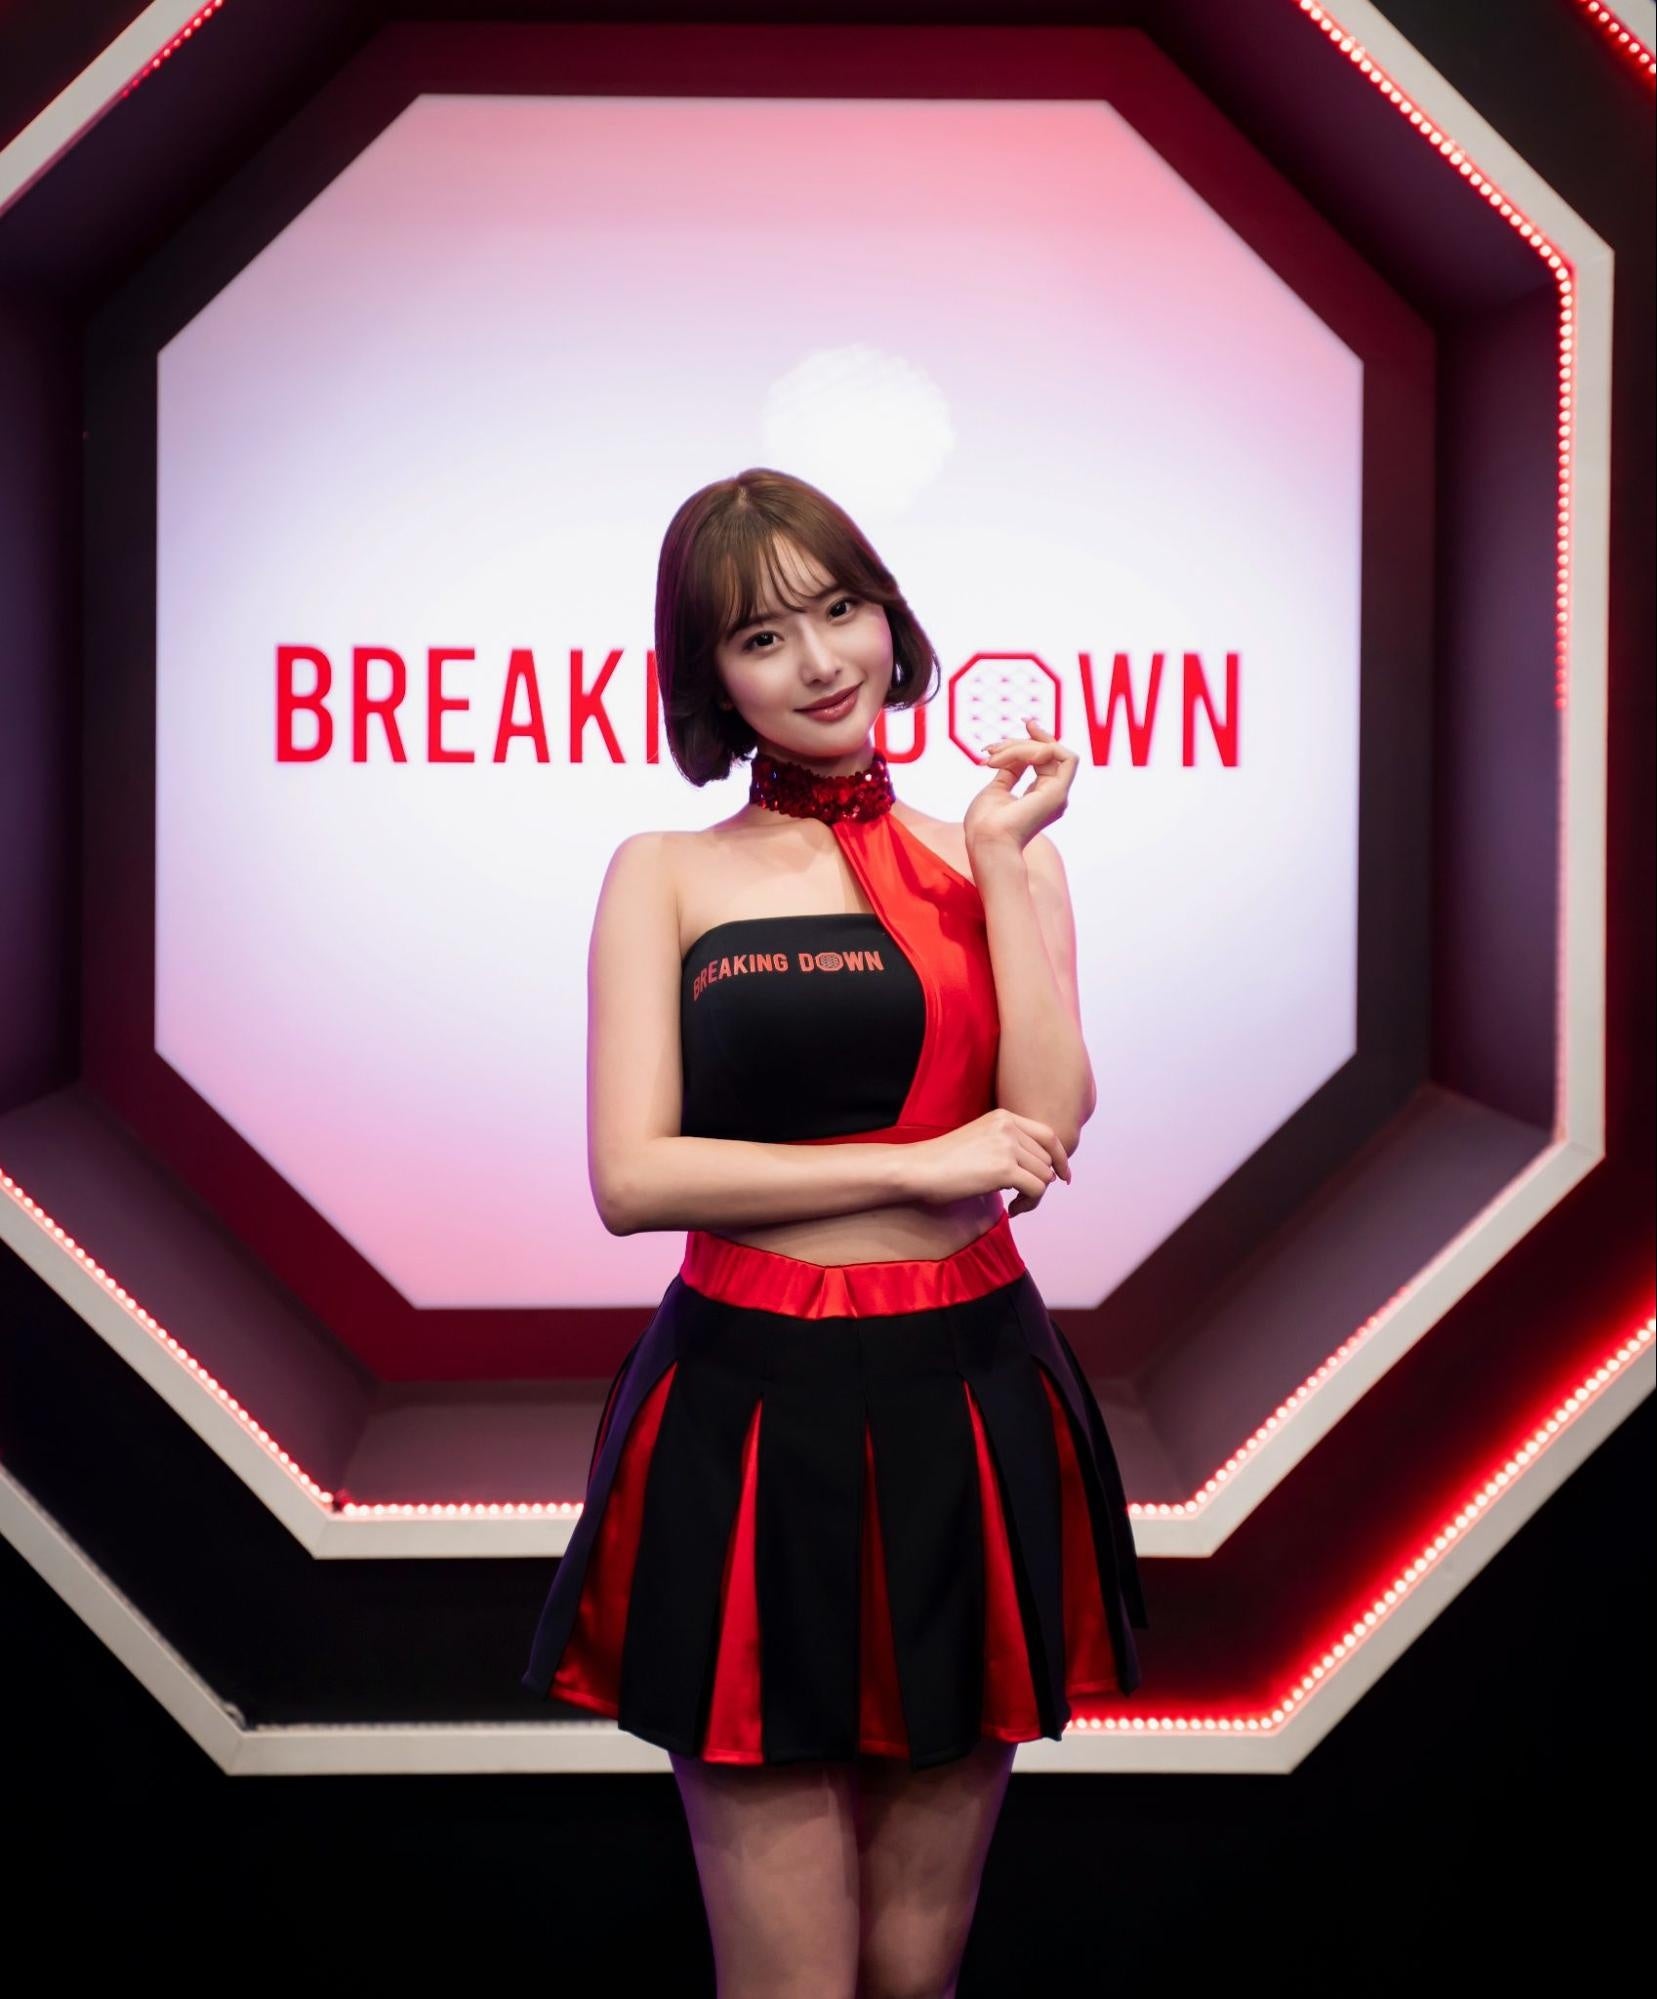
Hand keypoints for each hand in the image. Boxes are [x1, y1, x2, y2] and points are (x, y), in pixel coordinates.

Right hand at [900, 1109, 1071, 1217]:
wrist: (917, 1169)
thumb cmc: (942, 1162)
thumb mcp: (980, 1142)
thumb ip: (1009, 1147)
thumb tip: (1044, 1173)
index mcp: (1003, 1117)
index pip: (1048, 1135)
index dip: (1060, 1158)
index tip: (1063, 1176)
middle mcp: (1008, 1127)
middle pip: (1047, 1159)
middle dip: (1040, 1182)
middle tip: (1021, 1199)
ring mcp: (1007, 1146)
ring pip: (1045, 1176)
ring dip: (1034, 1196)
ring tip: (1015, 1204)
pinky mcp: (1004, 1169)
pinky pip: (1036, 1190)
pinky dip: (1029, 1204)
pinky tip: (1013, 1210)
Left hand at [963, 717, 1077, 859]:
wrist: (986, 841)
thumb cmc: (985, 824)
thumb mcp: (997, 788)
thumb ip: (1012, 769)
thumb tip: (1017, 751)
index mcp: (1040, 797)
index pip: (1046, 758)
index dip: (1037, 738)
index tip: (1024, 722)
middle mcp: (1053, 795)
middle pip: (1046, 752)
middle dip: (1019, 743)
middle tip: (990, 749)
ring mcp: (1058, 795)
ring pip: (1052, 751)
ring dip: (1020, 747)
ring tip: (992, 758)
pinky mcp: (1058, 793)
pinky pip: (1063, 756)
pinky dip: (1039, 748)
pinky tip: (1014, 756)